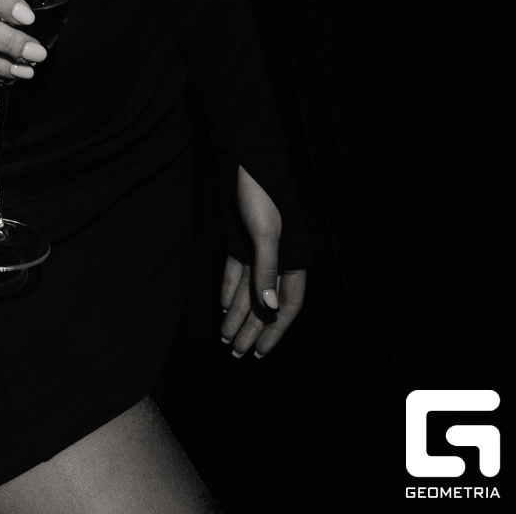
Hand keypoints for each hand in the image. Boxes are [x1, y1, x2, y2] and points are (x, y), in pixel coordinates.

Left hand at [220, 163, 306, 358]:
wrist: (243, 161)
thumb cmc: (262, 195)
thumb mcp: (266, 233)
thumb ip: (267, 271)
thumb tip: (269, 310)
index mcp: (293, 259)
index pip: (286, 305)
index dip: (274, 331)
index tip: (260, 353)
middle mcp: (277, 259)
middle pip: (264, 303)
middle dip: (251, 329)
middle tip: (236, 353)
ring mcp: (257, 250)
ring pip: (248, 291)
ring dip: (237, 314)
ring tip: (226, 338)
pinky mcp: (239, 240)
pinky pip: (235, 273)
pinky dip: (229, 290)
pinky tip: (222, 307)